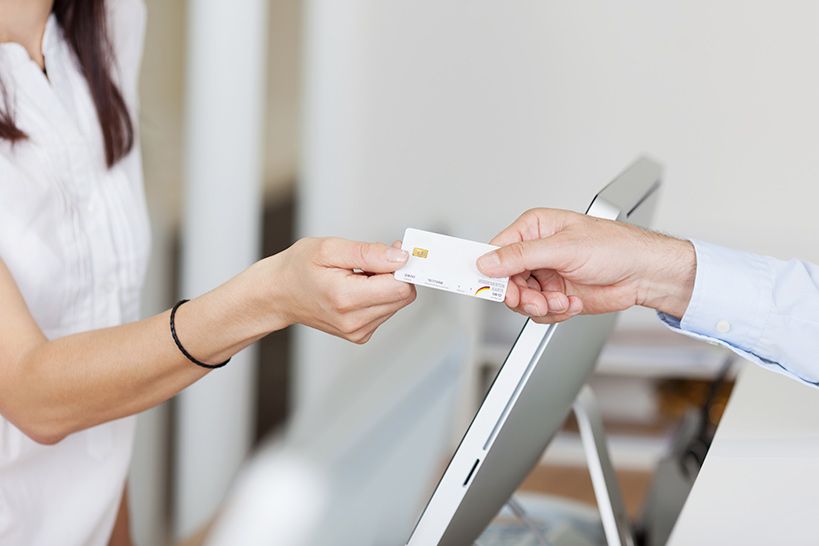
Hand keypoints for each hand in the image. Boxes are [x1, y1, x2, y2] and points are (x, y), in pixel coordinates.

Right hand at [267, 237, 415, 342]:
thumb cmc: (298, 268)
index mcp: (345, 298)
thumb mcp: (329, 248)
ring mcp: (357, 332)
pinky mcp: (360, 335)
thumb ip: (369, 253)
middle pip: (403, 296)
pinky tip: (357, 288)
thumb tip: (400, 257)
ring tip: (358, 275)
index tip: (392, 251)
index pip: (400, 287)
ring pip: (396, 303)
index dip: (402, 265)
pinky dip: (378, 296)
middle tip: (372, 260)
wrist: (278, 294)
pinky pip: (386, 311)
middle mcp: (354, 321)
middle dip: (394, 273)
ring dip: (385, 285)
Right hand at [476, 209, 695, 322]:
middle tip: (534, 299)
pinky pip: (539, 312)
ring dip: (540, 306)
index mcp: (534, 229)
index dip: (490, 270)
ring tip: (560, 301)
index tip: (485, 285)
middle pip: (505, 281)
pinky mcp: (556, 296)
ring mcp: (546, 276)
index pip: (497, 250)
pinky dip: (554, 313)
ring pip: (521, 300)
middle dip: (520, 295)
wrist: (644, 275)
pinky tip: (571, 303)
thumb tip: (488, 261)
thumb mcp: (563, 248)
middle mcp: (537, 252)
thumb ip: (521, 256)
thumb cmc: (616, 247)